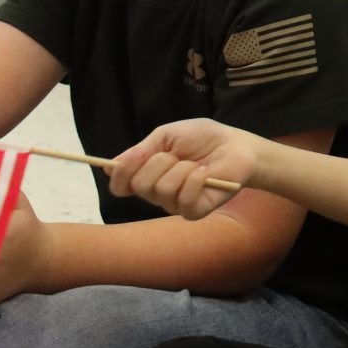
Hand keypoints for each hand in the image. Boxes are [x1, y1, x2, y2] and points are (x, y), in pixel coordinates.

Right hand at [110, 119, 263, 218]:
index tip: (127, 161)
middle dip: (158, 162)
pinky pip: (183, 201)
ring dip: (181, 169)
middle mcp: (156, 193)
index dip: (120, 174)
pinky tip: (205, 173)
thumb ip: (141, 150)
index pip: (120, 186)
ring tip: (196, 164)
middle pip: (139, 185)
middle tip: (177, 155)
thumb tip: (112, 166)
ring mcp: (174, 204)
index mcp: (147, 174)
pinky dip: (195, 180)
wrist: (235, 145)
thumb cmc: (202, 138)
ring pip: (161, 190)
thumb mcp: (168, 135)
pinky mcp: (194, 212)